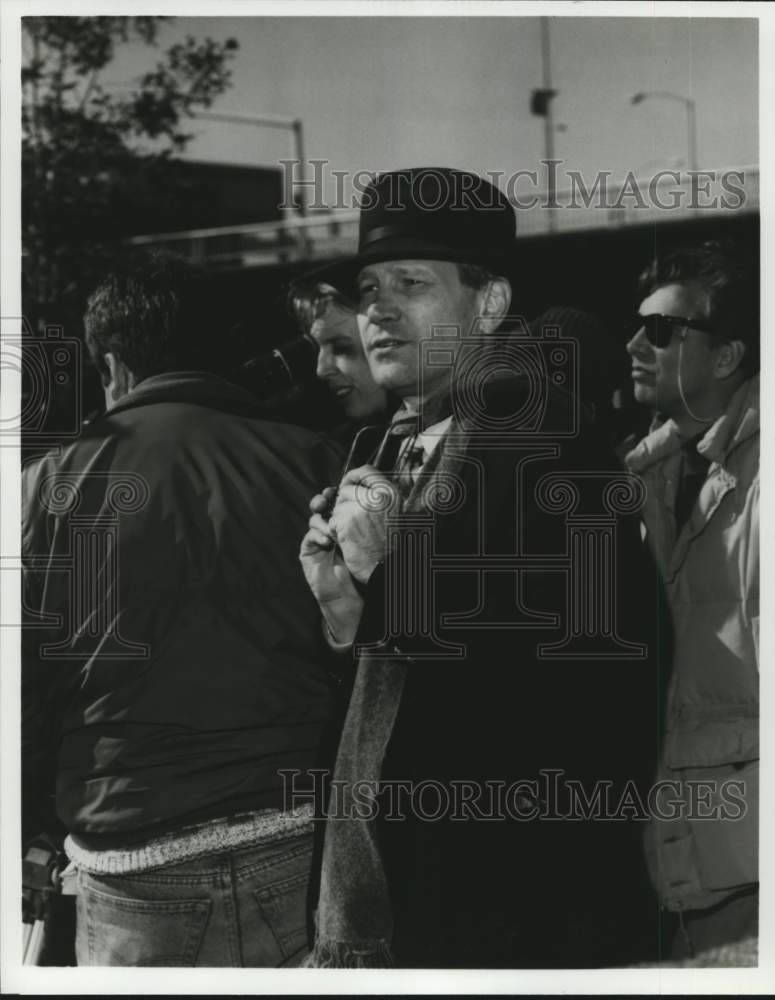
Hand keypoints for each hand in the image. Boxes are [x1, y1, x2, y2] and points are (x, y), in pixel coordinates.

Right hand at [300, 505, 362, 646]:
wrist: (351, 592)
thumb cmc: (362, 567)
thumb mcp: (367, 539)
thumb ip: (366, 520)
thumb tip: (371, 497)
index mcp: (345, 523)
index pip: (338, 502)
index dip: (338, 493)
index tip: (343, 487)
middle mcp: (330, 529)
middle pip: (322, 506)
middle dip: (324, 499)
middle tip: (328, 497)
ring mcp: (318, 539)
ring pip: (314, 519)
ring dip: (322, 519)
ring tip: (332, 527)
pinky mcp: (308, 550)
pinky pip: (309, 536)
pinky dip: (317, 535)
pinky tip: (328, 542)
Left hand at [332, 465, 401, 583]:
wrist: (384, 566)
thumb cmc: (385, 541)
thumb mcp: (389, 511)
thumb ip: (374, 495)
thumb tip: (350, 481)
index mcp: (389, 492)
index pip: (366, 470)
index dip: (353, 477)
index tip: (347, 485)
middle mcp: (376, 496)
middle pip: (346, 489)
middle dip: (344, 504)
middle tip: (354, 520)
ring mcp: (360, 508)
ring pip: (336, 506)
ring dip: (340, 520)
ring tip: (355, 532)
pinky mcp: (346, 521)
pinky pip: (331, 520)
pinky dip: (335, 531)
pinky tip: (348, 540)